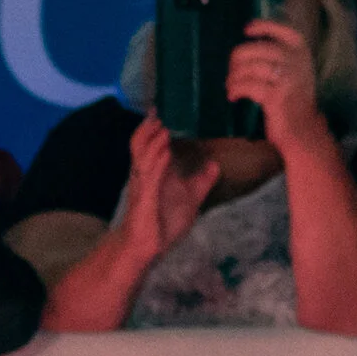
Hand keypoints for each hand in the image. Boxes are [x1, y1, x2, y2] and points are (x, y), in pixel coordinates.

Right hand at [120, 111, 216, 261]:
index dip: (153, 125)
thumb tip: (215, 164)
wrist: (146, 248)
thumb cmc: (162, 222)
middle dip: (148, 126)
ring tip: (163, 124)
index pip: (150, 142)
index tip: (161, 107)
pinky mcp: (144, 197)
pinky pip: (149, 174)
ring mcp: (143, 184)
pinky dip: (157, 160)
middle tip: (159, 109)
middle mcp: (144, 173)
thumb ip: (201, 181)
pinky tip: (165, 149)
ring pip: (142, 154)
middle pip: (140, 142)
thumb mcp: (190, 198)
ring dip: (152, 139)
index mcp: (153, 171)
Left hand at [223, 15, 322, 158]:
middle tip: (232, 72)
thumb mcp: (293, 73)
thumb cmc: (293, 101)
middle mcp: (297, 62)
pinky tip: (233, 96)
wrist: (303, 129)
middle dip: (238, 58)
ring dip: (234, 77)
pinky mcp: (276, 95)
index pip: (283, 31)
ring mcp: (287, 78)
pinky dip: (235, 89)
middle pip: (258, 48)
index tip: (246, 30)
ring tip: (230, 86)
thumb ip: (279, 57)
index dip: (264, 26)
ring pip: (250, 67)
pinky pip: (247, 85)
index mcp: (302, 53)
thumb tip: (248, 44)